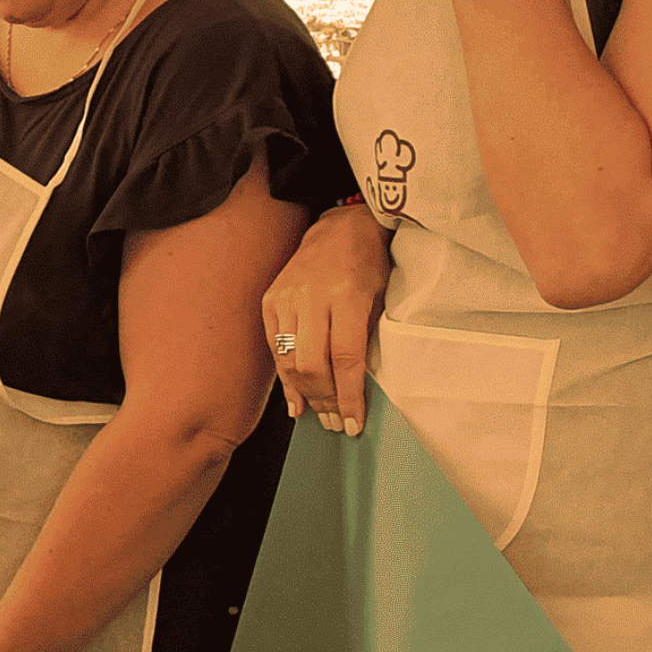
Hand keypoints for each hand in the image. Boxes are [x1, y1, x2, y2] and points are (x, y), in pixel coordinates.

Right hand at [263, 203, 393, 435]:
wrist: (340, 228)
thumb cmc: (369, 263)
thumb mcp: (380, 297)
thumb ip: (366, 338)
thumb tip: (355, 386)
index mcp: (347, 296)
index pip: (346, 359)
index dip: (350, 396)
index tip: (354, 422)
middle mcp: (312, 298)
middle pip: (313, 365)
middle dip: (325, 400)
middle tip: (336, 423)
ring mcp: (287, 298)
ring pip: (289, 361)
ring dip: (305, 394)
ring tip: (318, 415)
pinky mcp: (271, 300)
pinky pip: (274, 347)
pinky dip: (285, 377)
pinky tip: (295, 399)